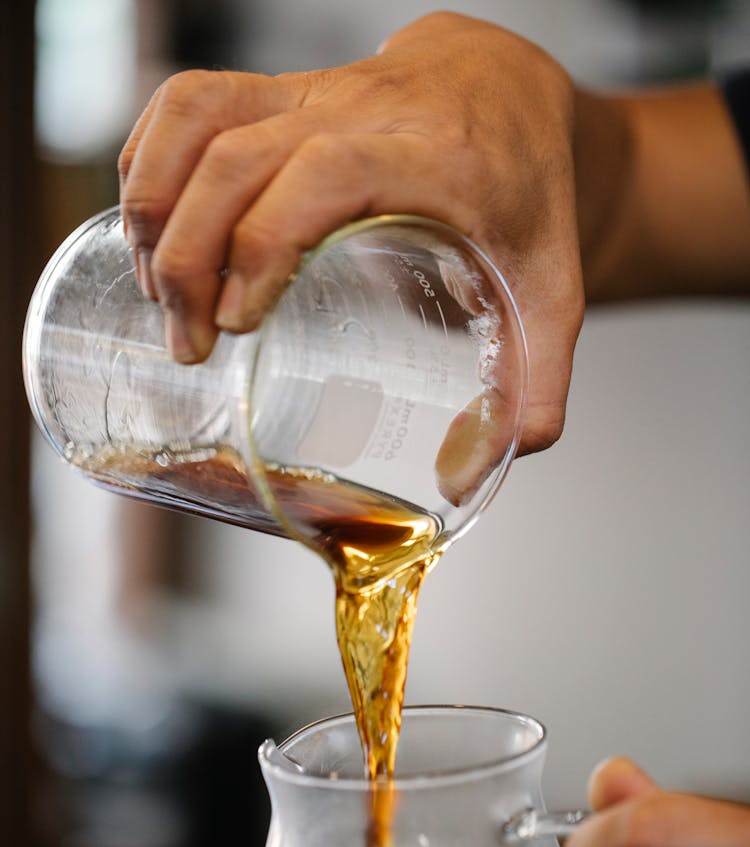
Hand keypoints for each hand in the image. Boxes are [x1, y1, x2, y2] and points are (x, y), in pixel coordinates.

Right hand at [118, 12, 584, 458]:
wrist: (507, 91)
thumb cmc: (527, 194)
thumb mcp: (551, 294)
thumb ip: (532, 393)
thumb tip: (464, 478)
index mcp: (432, 154)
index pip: (326, 171)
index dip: (264, 242)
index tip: (238, 322)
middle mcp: (361, 111)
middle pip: (237, 155)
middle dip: (190, 255)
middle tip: (190, 345)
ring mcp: (310, 94)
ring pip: (197, 119)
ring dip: (156, 208)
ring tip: (159, 295)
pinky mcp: (275, 93)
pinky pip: (186, 104)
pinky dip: (148, 163)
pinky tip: (152, 234)